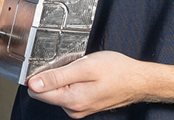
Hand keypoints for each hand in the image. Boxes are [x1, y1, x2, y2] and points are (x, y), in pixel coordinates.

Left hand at [26, 51, 157, 117]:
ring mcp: (79, 109)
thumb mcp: (85, 67)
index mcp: (71, 100)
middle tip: (74, 65)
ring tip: (84, 70)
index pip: (37, 92)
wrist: (139, 81)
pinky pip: (69, 92)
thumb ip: (56, 77)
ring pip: (58, 91)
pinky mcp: (84, 105)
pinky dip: (74, 82)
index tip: (55, 65)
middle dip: (54, 76)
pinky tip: (87, 76)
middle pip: (46, 92)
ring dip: (66, 78)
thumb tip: (33, 84)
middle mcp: (73, 109)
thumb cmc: (118, 71)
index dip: (40, 75)